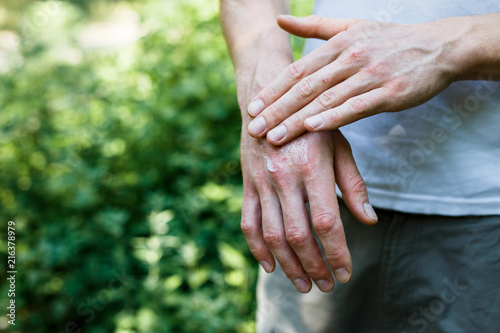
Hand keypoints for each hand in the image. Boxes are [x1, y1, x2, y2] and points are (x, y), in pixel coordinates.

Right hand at [241, 128, 377, 292]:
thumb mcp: (339, 145)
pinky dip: (257, 248)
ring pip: (272, 234)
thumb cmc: (312, 124)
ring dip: (289, 266)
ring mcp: (262, 182)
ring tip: (304, 285)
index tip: (346, 273)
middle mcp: (284, 177)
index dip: (337, 252)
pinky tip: (270, 266)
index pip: (326, 222)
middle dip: (314, 267)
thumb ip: (352, 184)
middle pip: (298, 235)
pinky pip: (248, 222)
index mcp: (312, 167)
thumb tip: (369, 220)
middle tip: (327, 285)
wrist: (269, 99)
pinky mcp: (248, 184)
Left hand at [246, 15, 464, 144]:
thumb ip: (315, 26)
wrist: (439, 46)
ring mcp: (370, 75)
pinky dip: (333, 118)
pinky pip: (356, 107)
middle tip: (253, 129)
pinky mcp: (389, 92)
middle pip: (305, 87)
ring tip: (274, 137)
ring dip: (297, 120)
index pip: (298, 70)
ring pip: (326, 100)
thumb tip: (280, 21)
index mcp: (338, 45)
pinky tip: (313, 128)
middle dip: (277, 110)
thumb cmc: (390, 40)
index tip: (252, 107)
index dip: (273, 90)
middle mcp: (350, 58)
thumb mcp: (351, 26)